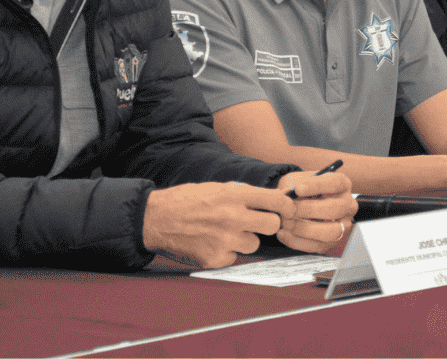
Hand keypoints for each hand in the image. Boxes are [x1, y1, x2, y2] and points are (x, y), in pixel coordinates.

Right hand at [142, 182, 295, 268]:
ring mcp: (224, 240)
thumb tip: (270, 198)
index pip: (276, 201)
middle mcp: (233, 217)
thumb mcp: (218, 187)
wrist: (157, 218)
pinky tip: (212, 243)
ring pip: (253, 244)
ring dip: (245, 239)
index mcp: (235, 195)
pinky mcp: (215, 259)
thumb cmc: (188, 199)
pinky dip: (227, 252)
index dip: (287, 206)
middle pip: (272, 225)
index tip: (288, 210)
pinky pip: (234, 258)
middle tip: (257, 222)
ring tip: (226, 232)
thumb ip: (244, 194)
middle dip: (268, 224)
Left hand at [275, 171, 357, 254]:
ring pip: (331, 231)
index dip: (317, 186)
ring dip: (305, 228)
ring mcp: (342, 225)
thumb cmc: (301, 190)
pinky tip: (283, 234)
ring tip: (286, 223)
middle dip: (309, 209)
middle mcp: (347, 205)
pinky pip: (317, 246)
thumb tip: (285, 196)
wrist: (302, 204)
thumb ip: (292, 186)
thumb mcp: (297, 180)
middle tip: (289, 209)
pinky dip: (298, 241)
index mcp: (342, 185)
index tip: (298, 189)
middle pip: (335, 208)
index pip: (336, 183)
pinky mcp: (331, 242)